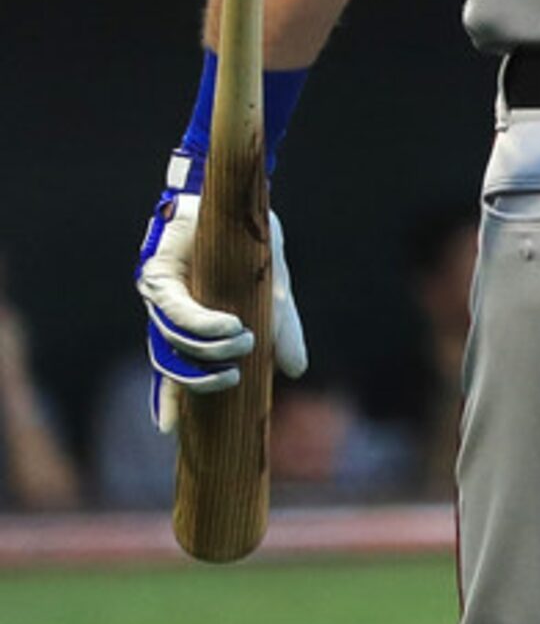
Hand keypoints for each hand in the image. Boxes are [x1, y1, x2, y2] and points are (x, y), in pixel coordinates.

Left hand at [135, 186, 306, 433]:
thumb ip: (282, 327)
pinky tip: (230, 328)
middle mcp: (165, 311)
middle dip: (197, 381)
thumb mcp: (274, 288)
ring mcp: (157, 294)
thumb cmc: (248, 237)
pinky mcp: (158, 275)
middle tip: (233, 381)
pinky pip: (175, 312)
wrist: (236, 191)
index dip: (170, 399)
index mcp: (188, 318)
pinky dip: (203, 325)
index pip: (174, 366)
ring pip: (173, 341)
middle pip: (168, 362)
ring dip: (210, 350)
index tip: (170, 433)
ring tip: (244, 344)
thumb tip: (297, 371)